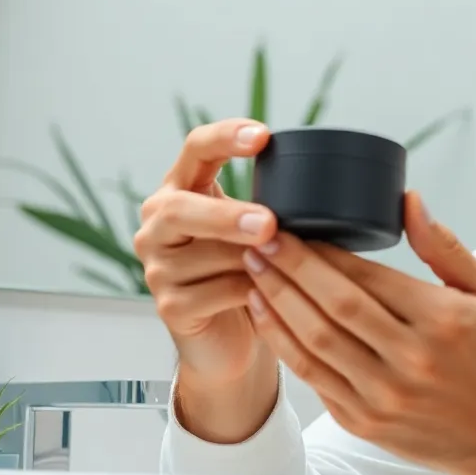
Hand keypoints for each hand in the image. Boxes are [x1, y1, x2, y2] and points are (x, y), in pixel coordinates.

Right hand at [134, 118, 280, 441]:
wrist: (230, 339)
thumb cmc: (247, 272)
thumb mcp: (255, 231)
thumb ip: (268, 207)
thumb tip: (319, 191)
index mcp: (181, 190)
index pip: (194, 149)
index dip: (225, 137)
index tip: (264, 135)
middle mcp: (157, 225)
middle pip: (178, 208)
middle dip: (225, 215)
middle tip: (269, 223)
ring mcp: (157, 267)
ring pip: (202, 255)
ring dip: (250, 260)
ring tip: (286, 264)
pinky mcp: (169, 307)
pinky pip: (212, 294)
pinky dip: (249, 292)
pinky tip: (272, 293)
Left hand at [242, 191, 475, 474]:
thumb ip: (444, 247)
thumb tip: (409, 202)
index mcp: (443, 319)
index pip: (369, 276)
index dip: (324, 250)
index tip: (294, 228)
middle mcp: (413, 358)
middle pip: (336, 304)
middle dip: (291, 268)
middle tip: (261, 241)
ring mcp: (385, 395)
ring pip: (316, 340)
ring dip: (278, 301)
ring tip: (254, 270)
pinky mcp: (365, 422)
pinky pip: (313, 377)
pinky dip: (284, 343)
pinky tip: (265, 315)